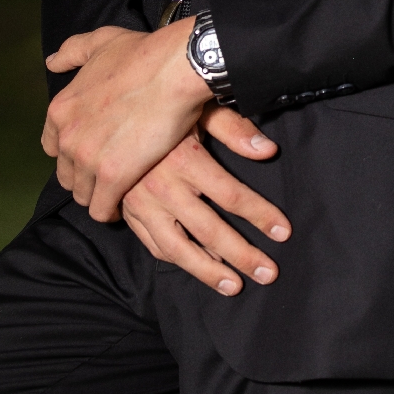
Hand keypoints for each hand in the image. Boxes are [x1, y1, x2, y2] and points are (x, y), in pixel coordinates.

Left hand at [42, 20, 210, 220]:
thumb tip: (52, 62)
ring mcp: (87, 159)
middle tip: (111, 171)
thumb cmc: (142, 53)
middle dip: (86, 176)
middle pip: (67, 175)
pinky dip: (112, 210)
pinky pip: (101, 210)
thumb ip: (72, 52)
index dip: (74, 151)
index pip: (52, 147)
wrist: (173, 69)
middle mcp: (66, 137)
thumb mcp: (101, 42)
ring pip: (83, 195)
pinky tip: (127, 202)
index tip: (95, 150)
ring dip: (100, 195)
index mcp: (60, 109)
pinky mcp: (111, 177)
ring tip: (121, 189)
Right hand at [122, 101, 291, 294]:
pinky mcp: (128, 213)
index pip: (232, 196)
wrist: (110, 114)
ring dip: (209, 272)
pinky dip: (178, 260)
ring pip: (180, 249)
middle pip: (211, 231)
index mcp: (186, 159)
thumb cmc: (164, 108)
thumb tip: (268, 150)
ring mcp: (142, 205)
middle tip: (269, 273)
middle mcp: (164, 187)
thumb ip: (234, 128)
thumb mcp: (199, 109)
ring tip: (235, 286)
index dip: (261, 215)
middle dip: (243, 255)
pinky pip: (155, 246)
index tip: (283, 232)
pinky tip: (200, 267)